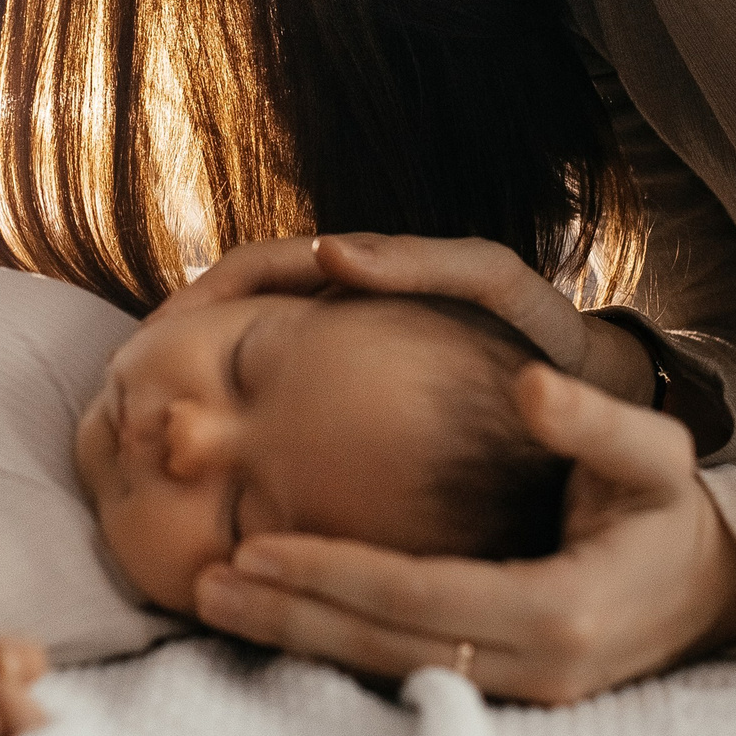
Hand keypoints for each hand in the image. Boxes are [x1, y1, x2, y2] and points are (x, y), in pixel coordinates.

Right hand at [159, 233, 657, 407]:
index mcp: (362, 277)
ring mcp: (346, 364)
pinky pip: (283, 416)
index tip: (158, 336)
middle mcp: (342, 314)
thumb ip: (421, 261)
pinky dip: (248, 432)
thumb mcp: (495, 283)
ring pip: (248, 370)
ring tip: (152, 433)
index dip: (203, 297)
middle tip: (130, 390)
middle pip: (235, 317)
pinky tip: (226, 484)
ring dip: (201, 389)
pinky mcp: (357, 414)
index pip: (256, 269)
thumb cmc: (553, 340)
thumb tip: (327, 252)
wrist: (606, 400)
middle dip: (181, 346)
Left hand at [194, 363, 735, 703]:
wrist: (723, 581)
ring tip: (217, 599)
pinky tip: (281, 615)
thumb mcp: (654, 451)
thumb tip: (530, 383)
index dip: (333, 571)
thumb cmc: (677, 507)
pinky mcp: (509, 690)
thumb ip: (593, 419)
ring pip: (388, 667)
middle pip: (387, 644)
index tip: (255, 541)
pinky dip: (340, 644)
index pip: (418, 595)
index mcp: (560, 608)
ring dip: (301, 636)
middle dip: (291, 615)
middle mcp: (537, 665)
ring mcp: (523, 689)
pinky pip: (408, 669)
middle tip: (203, 583)